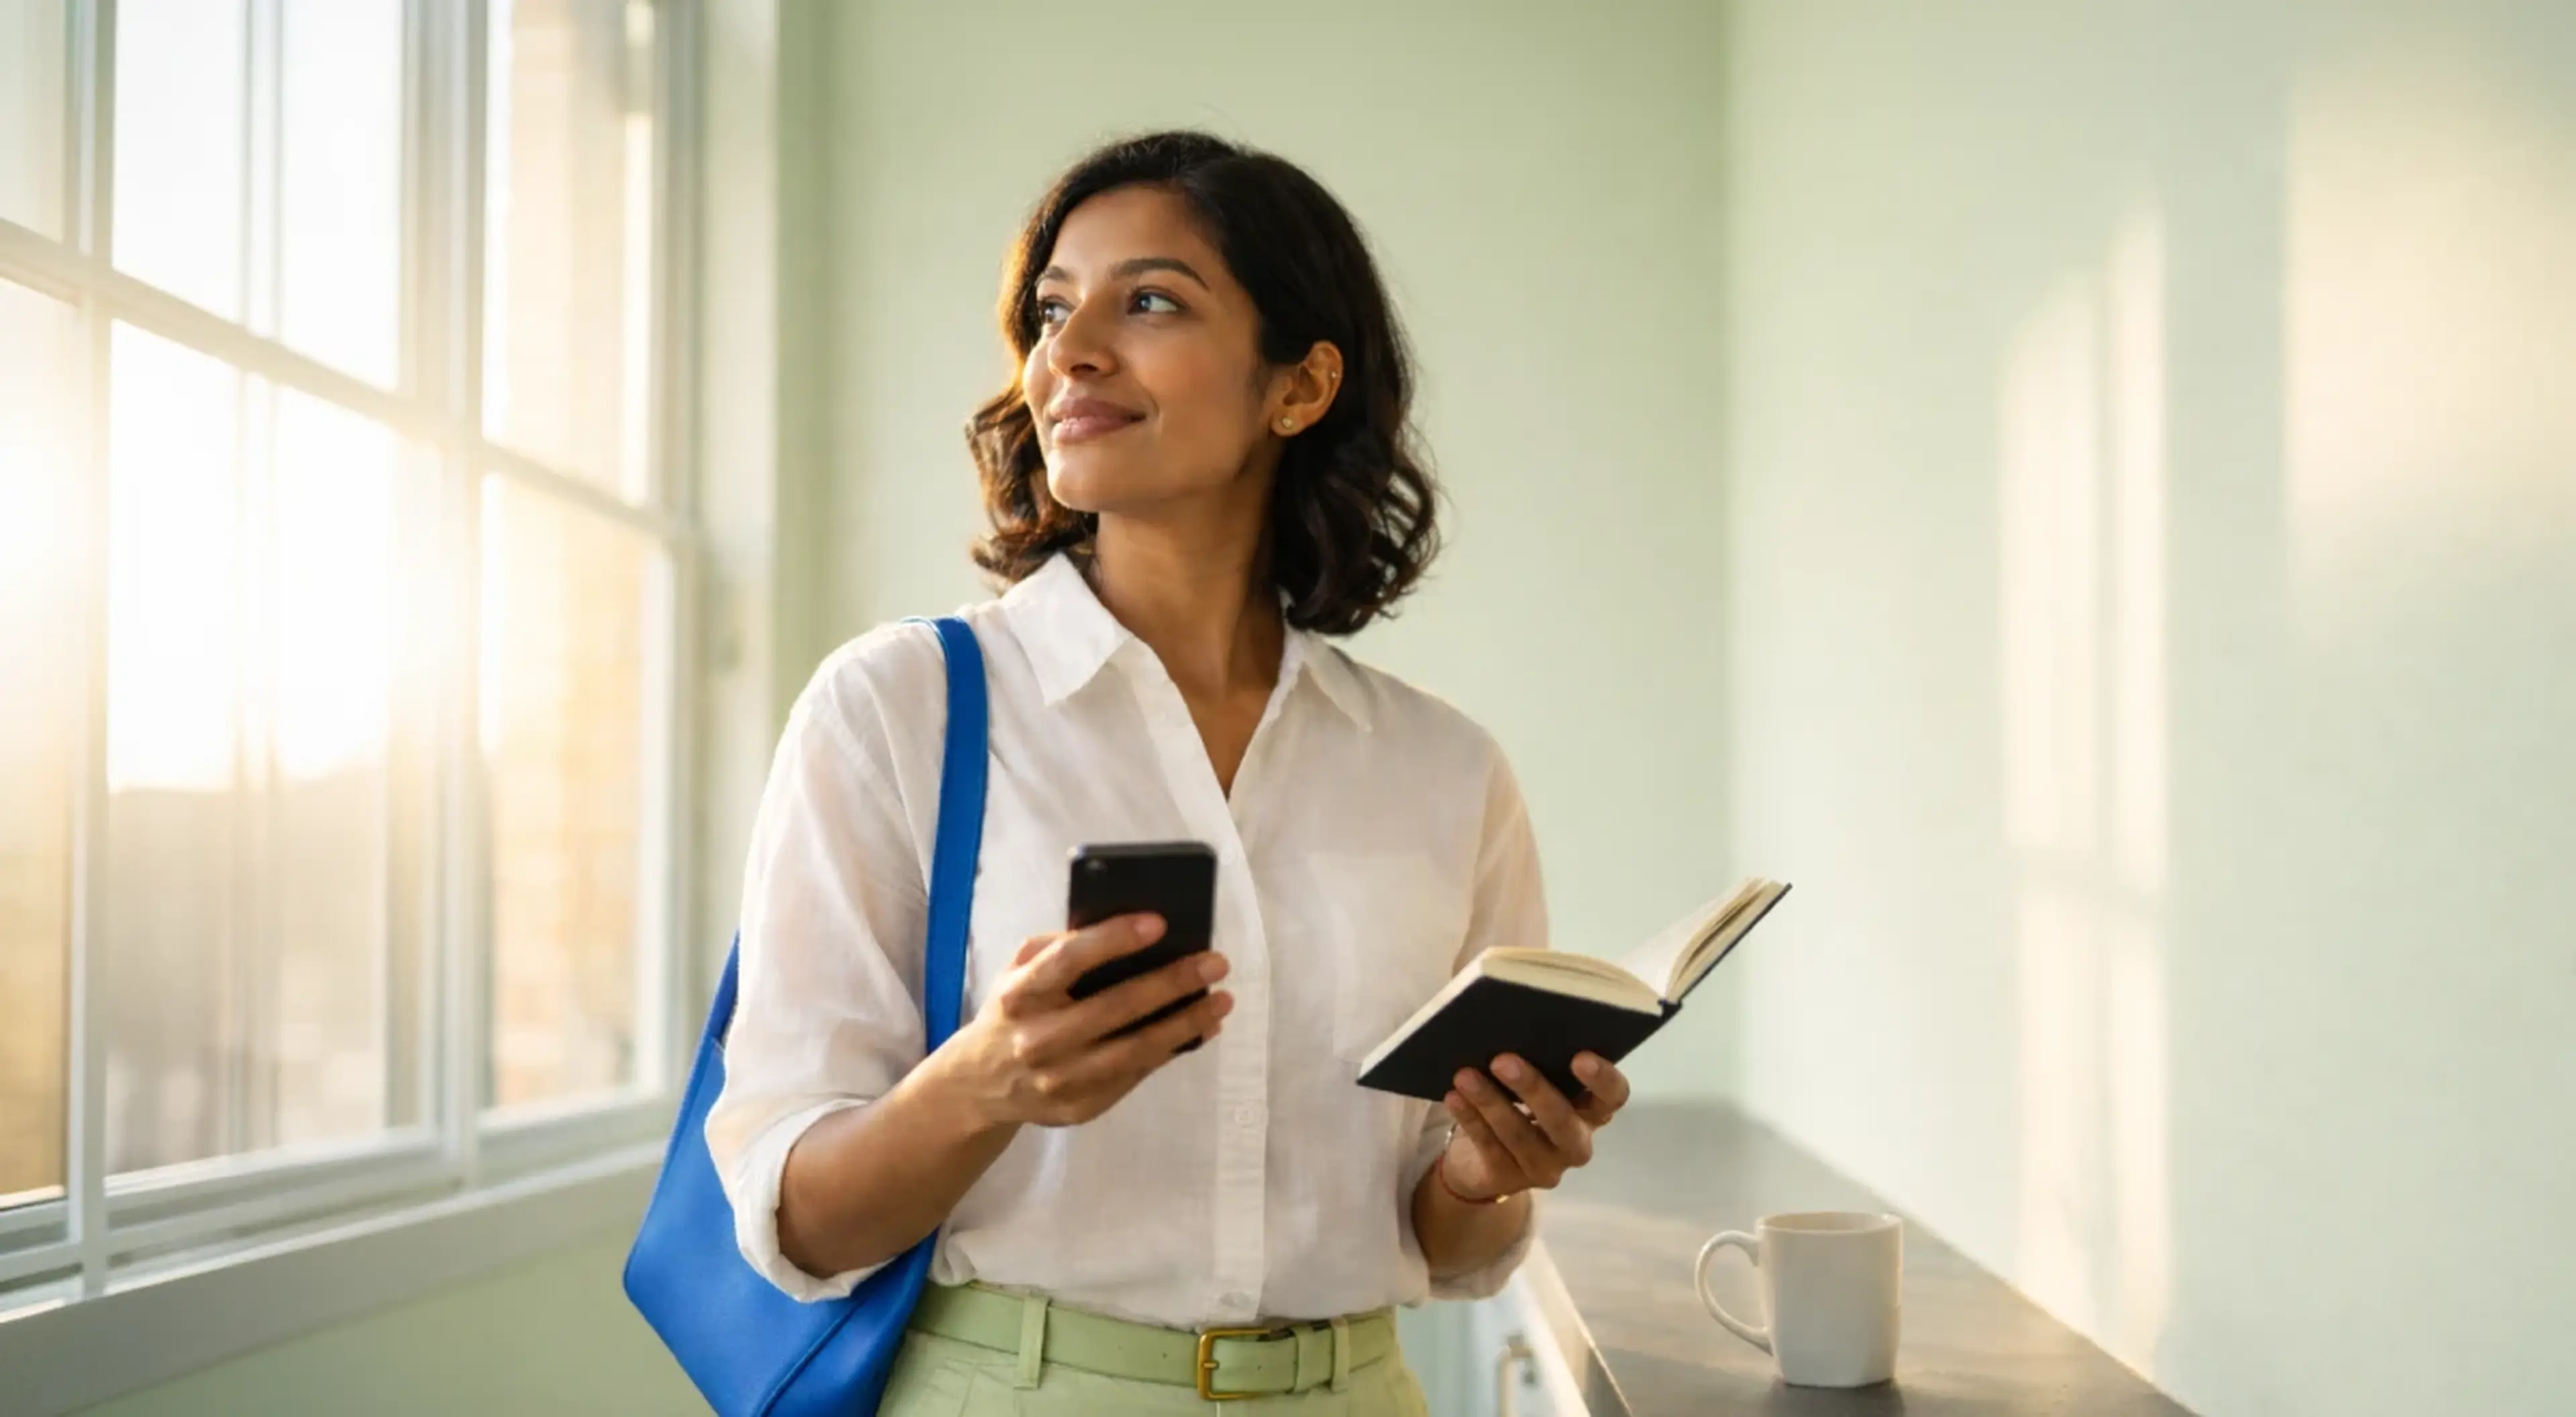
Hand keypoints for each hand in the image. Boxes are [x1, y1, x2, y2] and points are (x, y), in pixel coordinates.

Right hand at [938, 914, 1232, 1128]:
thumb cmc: (1014, 1010)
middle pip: (1115, 1007)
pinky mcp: (1079, 1107)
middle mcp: (1036, 1039)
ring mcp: (1059, 1079)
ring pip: (1135, 1050)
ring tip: (1222, 1000)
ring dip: (1186, 1023)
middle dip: (1172, 982)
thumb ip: (1061, 946)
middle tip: (1215, 962)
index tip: (1160, 923)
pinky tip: (1200, 1029)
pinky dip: (1173, 1050)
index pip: (1069, 961)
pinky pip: (1135, 1074)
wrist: (982, 1083)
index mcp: (1019, 995)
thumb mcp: (1019, 969)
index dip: (1115, 939)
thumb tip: (1128, 932)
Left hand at [1439, 1052, 1629, 1201]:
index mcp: (1591, 1111)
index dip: (1602, 1080)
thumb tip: (1506, 1015)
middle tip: (1503, 1060)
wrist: (1480, 1160)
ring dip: (1491, 1102)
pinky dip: (1471, 1119)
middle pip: (1563, 1121)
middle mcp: (1575, 1142)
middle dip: (1534, 1089)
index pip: (1613, 1097)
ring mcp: (1544, 1166)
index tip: (1580, 1056)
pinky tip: (1454, 1097)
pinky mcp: (1508, 1179)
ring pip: (1519, 1135)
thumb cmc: (1515, 1100)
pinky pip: (1489, 1147)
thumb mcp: (1531, 1079)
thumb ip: (1535, 1053)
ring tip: (1465, 1075)